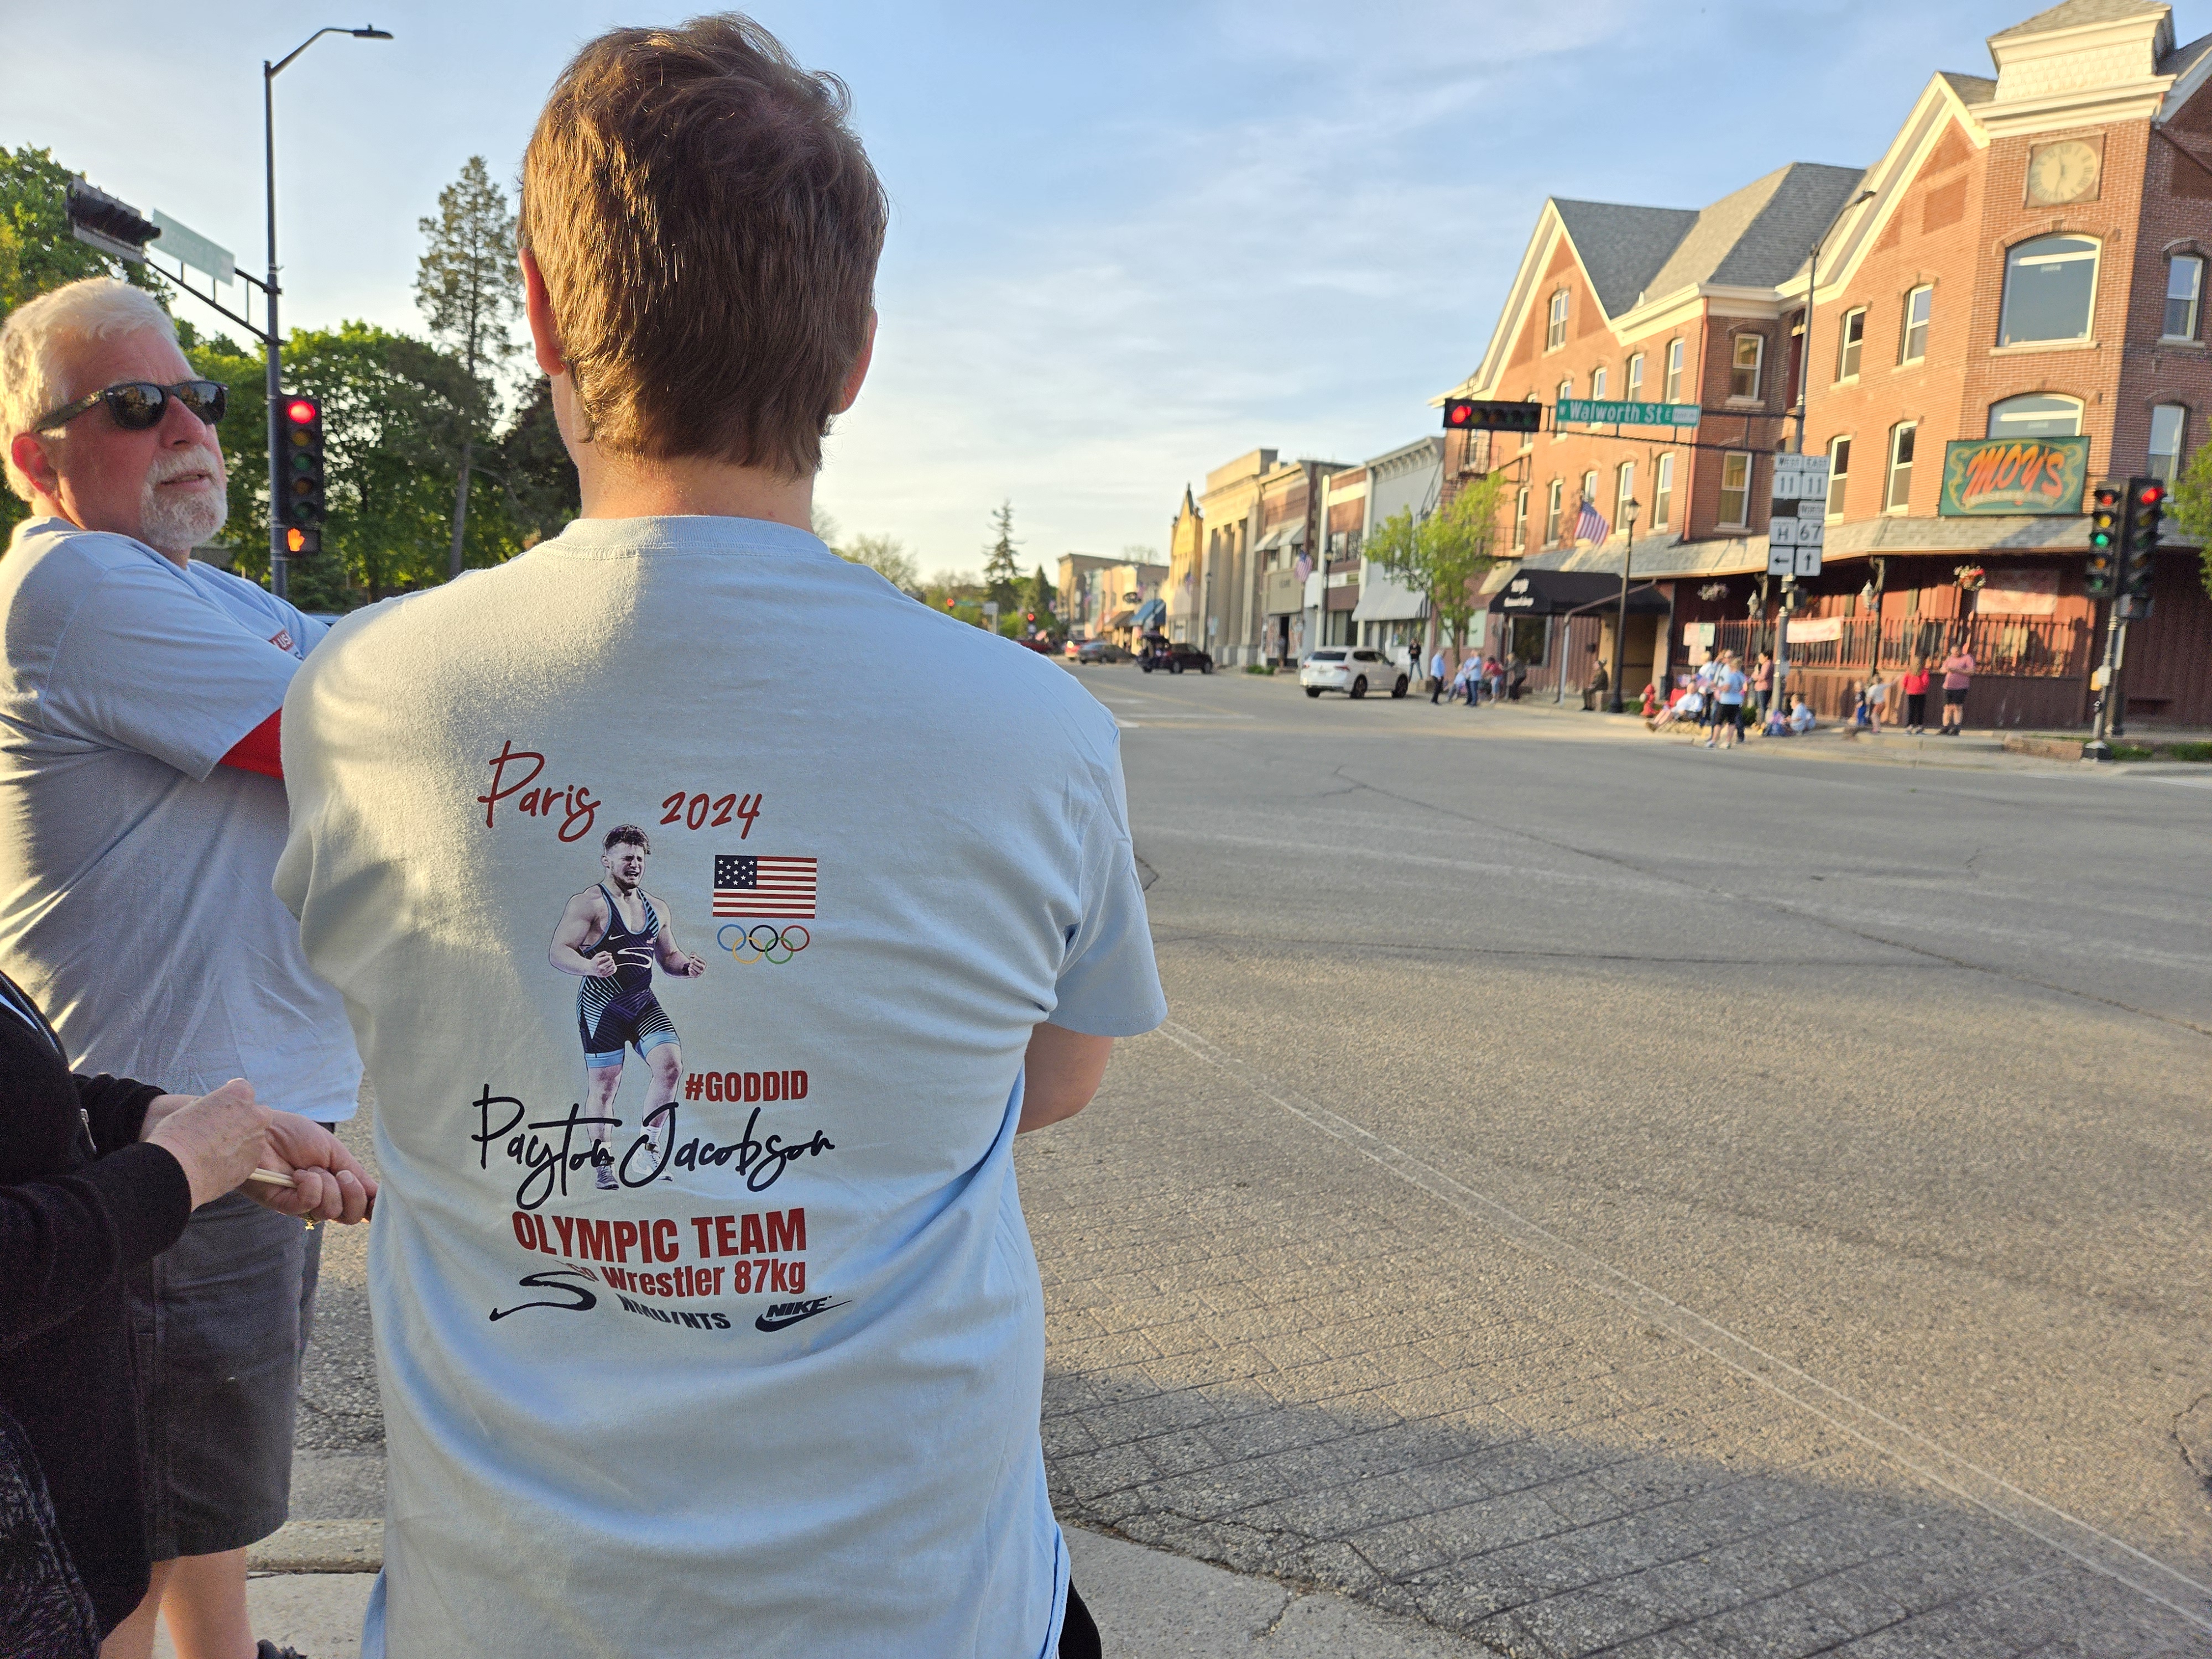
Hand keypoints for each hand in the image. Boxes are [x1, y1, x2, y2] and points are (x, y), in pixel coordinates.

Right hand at [144, 1080, 271, 1209]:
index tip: (222, 1108)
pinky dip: (238, 1160)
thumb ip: (212, 1108)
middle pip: (257, 1114)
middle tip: (224, 1131)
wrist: (179, 1169)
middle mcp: (255, 1115)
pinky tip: (218, 1165)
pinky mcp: (254, 1162)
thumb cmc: (178, 1136)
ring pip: (255, 1138)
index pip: (242, 1089)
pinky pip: (248, 1158)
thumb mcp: (192, 1109)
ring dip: (242, 1142)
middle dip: (246, 1120)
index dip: (231, 1099)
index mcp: (239, 1094)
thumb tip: (213, 1113)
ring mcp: (257, 1139)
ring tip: (216, 1152)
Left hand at [252, 1112, 376, 1223]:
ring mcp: (303, 1205)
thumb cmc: (295, 1136)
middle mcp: (322, 1199)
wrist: (264, 1130)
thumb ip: (356, 1174)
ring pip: (332, 1211)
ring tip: (312, 1168)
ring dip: (328, 1185)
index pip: (360, 1208)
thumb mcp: (336, 1152)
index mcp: (337, 1187)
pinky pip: (310, 1205)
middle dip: (354, 1194)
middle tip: (342, 1174)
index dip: (371, 1206)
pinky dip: (310, 1185)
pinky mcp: (285, 1206)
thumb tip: (379, 1196)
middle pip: (351, 1216)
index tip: (376, 1197)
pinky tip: (298, 1174)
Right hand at [587, 951, 617, 976]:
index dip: (610, 956)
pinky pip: (613, 971)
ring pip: (613, 967)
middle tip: (609, 961)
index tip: (608, 957)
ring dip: (613, 964)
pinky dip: (614, 968)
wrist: (589, 969)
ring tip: (610, 964)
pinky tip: (610, 967)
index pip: (608, 957)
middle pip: (612, 961)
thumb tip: (610, 954)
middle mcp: (600, 967)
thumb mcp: (597, 955)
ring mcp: (603, 972)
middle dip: (611, 960)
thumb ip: (604, 953)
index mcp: (598, 961)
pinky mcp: (605, 975)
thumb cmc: (594, 961)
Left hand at [680, 951, 706, 977]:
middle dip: (692, 962)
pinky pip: (692, 973)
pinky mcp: (696, 976)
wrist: (692, 969)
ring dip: (691, 966)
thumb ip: (693, 955)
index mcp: (704, 963)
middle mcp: (703, 968)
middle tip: (690, 962)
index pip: (698, 959)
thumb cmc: (694, 962)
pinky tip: (689, 969)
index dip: (694, 958)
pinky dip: (690, 970)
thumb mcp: (694, 957)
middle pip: (697, 964)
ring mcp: (699, 972)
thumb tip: (692, 955)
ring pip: (694, 969)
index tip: (691, 958)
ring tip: (690, 966)